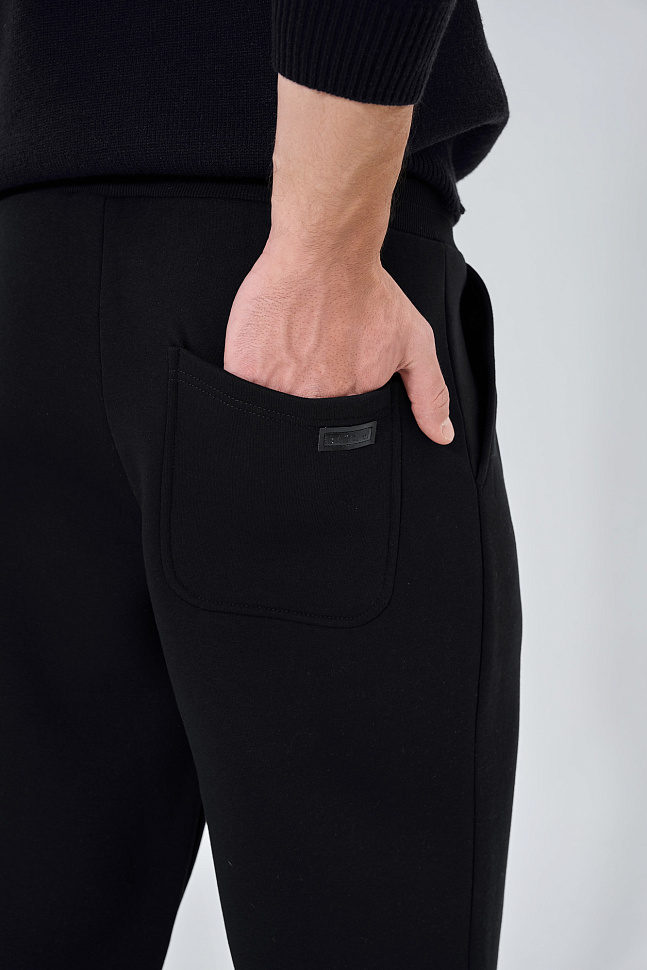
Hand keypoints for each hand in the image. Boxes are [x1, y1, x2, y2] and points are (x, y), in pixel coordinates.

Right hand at [223, 241, 453, 444]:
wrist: (325, 250)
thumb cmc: (369, 292)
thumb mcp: (414, 342)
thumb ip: (430, 394)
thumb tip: (442, 436)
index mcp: (352, 401)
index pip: (337, 431)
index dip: (334, 412)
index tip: (331, 386)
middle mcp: (314, 400)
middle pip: (302, 427)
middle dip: (305, 405)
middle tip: (308, 368)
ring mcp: (276, 386)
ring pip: (270, 414)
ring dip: (275, 397)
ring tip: (287, 361)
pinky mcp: (244, 367)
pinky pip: (240, 394)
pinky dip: (247, 386)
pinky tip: (260, 360)